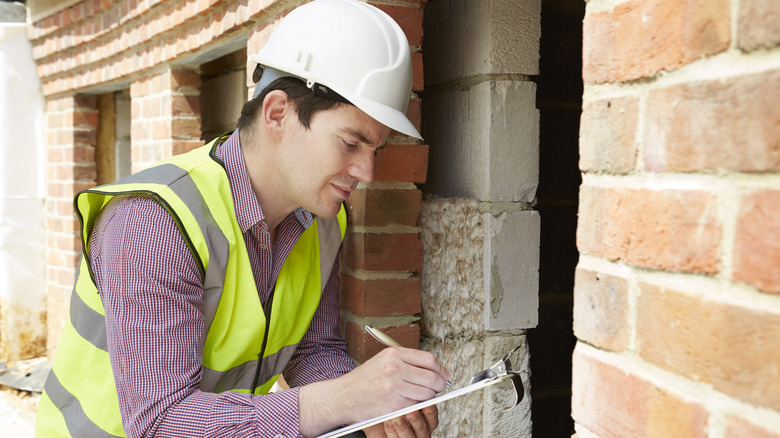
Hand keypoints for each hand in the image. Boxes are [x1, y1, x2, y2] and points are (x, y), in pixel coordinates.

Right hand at [298, 347, 449, 436]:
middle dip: (439, 384)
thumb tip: (432, 369)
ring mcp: (394, 387)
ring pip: (427, 393)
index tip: (443, 375)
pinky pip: (416, 406)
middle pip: (432, 376)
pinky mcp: (393, 404)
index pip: (429, 359)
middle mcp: (395, 368)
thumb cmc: (363, 380)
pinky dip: (416, 406)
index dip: (440, 369)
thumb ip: (407, 362)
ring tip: (419, 396)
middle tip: (438, 388)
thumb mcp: (383, 361)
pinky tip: (408, 403)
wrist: (343, 396)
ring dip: (428, 397)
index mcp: (394, 354)